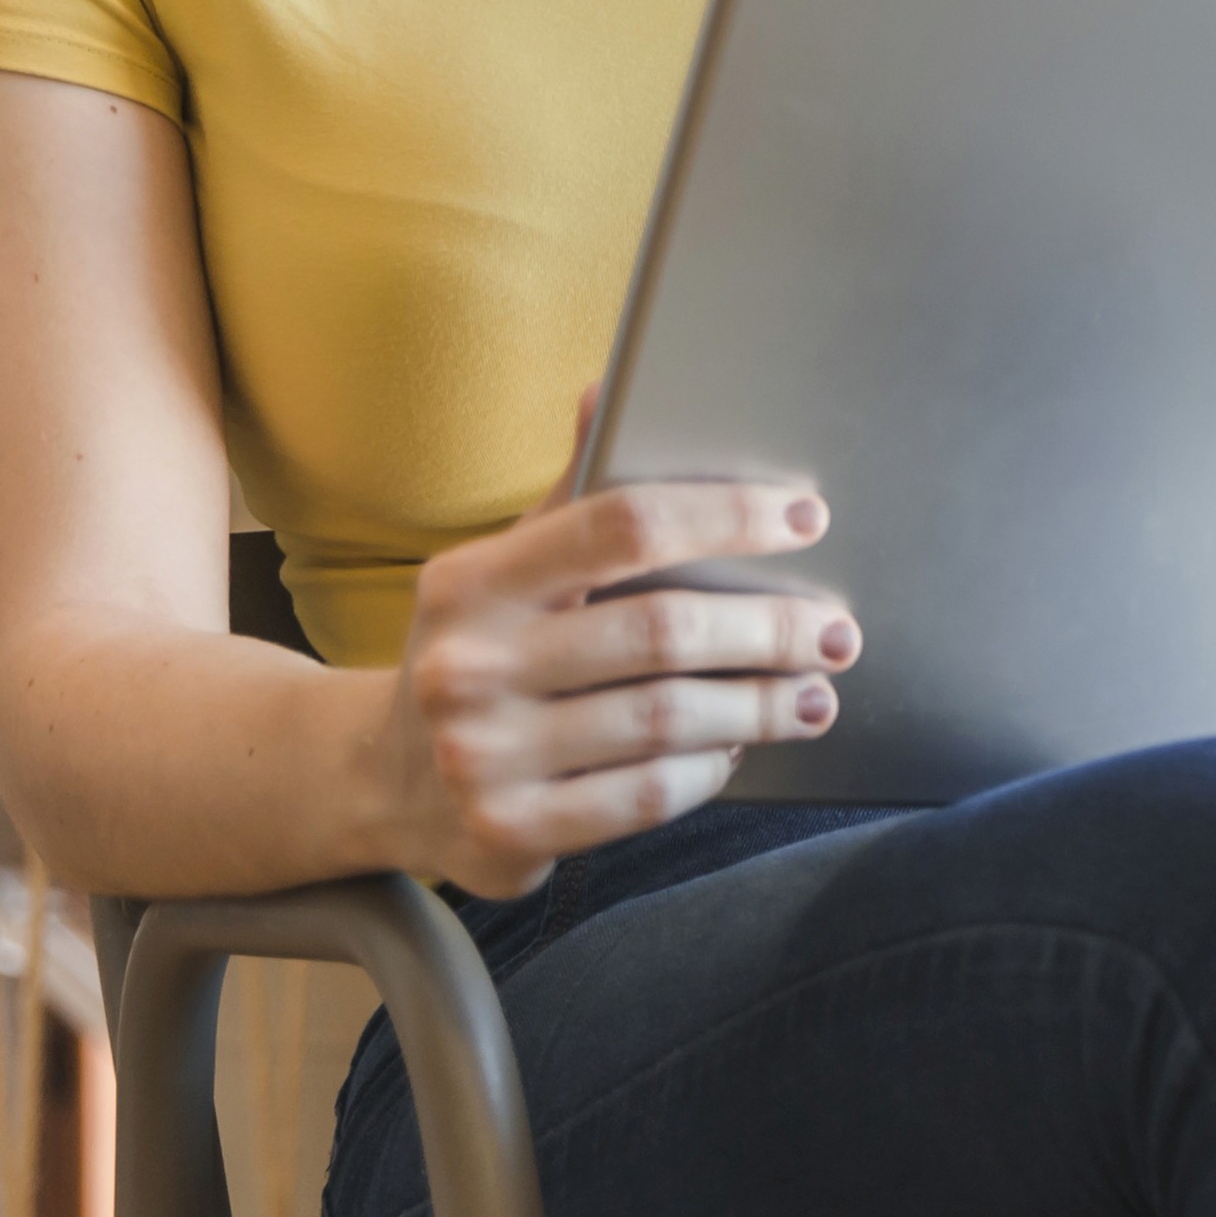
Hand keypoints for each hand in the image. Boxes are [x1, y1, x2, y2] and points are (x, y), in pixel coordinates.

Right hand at [371, 429, 851, 896]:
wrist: (380, 779)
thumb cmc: (481, 651)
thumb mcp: (502, 570)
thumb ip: (570, 495)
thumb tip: (607, 386)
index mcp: (471, 582)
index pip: (624, 525)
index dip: (727, 515)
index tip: (806, 516)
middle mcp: (468, 666)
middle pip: (663, 631)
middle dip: (769, 629)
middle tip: (835, 631)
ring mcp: (482, 755)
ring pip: (667, 720)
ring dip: (759, 705)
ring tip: (811, 694)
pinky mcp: (507, 830)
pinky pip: (646, 796)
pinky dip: (708, 768)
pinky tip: (735, 747)